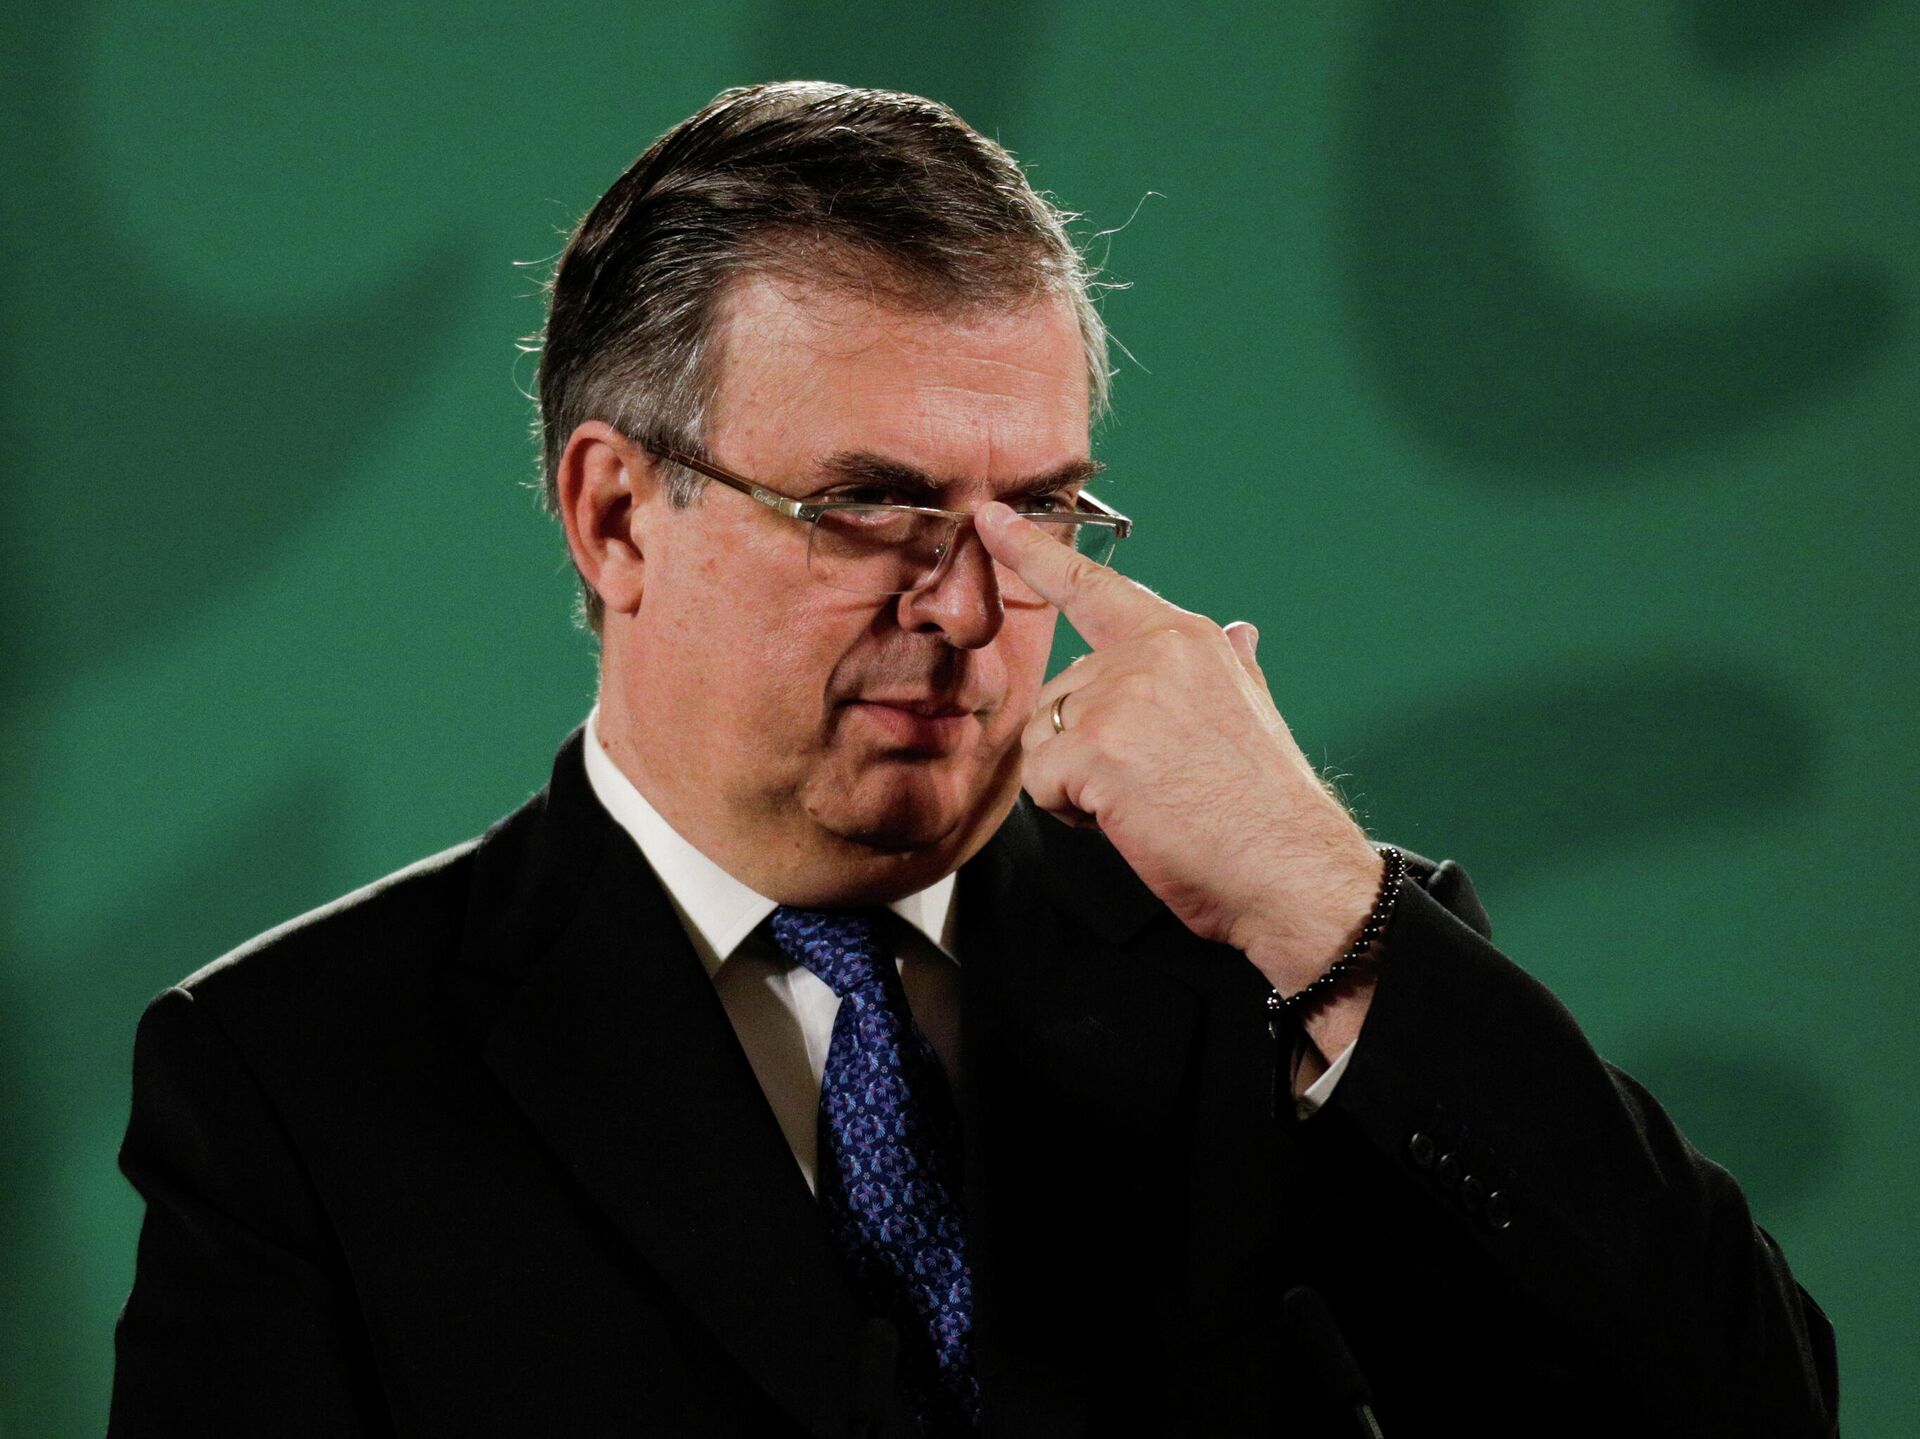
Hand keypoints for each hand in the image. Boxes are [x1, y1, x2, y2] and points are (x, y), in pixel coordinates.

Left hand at [975, 502, 1383, 1008]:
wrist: (1293, 871)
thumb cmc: (1268, 808)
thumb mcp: (1254, 713)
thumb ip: (1231, 666)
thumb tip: (1242, 634)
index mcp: (1186, 639)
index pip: (1094, 585)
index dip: (1032, 552)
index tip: (987, 519)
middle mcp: (1151, 654)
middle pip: (1057, 694)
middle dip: (1082, 748)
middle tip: (1149, 784)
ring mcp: (1120, 697)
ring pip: (1042, 738)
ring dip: (1074, 782)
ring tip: (1144, 803)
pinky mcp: (1096, 748)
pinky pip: (1040, 782)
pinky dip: (1070, 812)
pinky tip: (1127, 820)